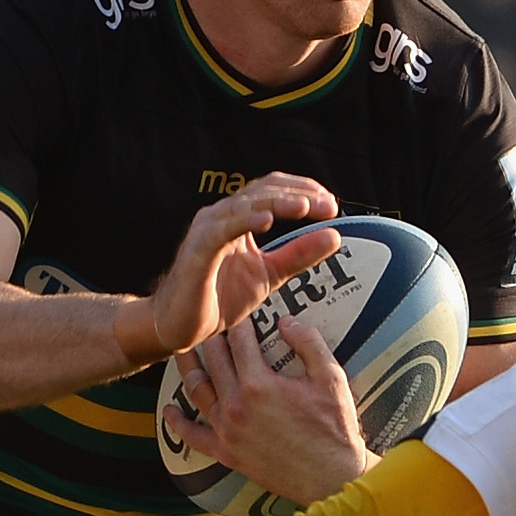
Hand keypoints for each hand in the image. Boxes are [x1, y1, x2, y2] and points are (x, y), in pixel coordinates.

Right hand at [124, 174, 339, 366]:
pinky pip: (222, 230)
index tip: (330, 204)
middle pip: (262, 191)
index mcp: (238, 218)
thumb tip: (334, 235)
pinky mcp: (197, 251)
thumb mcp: (270, 274)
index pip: (272, 190)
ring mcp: (207, 231)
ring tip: (304, 205)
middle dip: (297, 194)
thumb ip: (299, 255)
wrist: (180, 326)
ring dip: (276, 202)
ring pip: (244, 205)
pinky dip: (244, 221)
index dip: (302, 190)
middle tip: (327, 204)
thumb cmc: (218, 297)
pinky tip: (266, 220)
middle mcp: (221, 217)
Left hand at [161, 300, 375, 504]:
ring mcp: (227, 430)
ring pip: (196, 390)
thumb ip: (308, 343)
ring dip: (187, 367)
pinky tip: (169, 410)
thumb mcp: (331, 378)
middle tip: (209, 323)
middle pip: (213, 360)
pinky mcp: (226, 453)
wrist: (332, 478)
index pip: (240, 340)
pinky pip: (193, 437)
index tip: (238, 310)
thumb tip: (286, 321)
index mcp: (258, 383)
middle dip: (211, 337)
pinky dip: (177, 423)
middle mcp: (235, 405)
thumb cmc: (335, 429)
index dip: (239, 320)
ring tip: (182, 351)